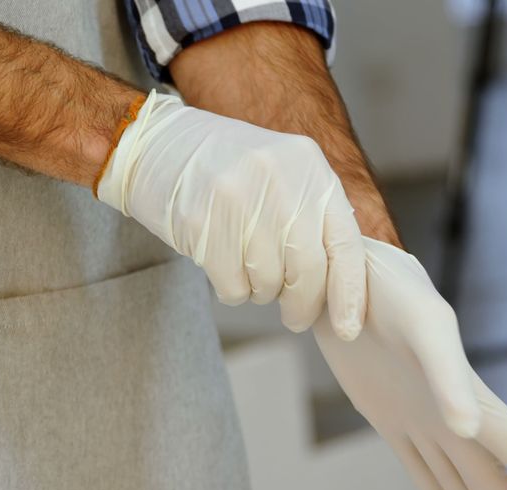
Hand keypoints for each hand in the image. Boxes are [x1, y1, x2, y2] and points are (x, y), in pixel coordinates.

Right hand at [97, 90, 365, 338]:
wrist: (156, 144)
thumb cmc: (228, 170)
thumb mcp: (283, 175)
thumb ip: (314, 216)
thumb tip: (345, 285)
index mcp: (309, 166)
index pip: (345, 241)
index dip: (350, 292)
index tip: (347, 328)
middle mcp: (279, 177)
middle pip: (308, 268)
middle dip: (304, 305)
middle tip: (295, 317)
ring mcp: (238, 196)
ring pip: (268, 281)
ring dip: (262, 292)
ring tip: (250, 269)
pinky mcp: (200, 219)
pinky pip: (232, 285)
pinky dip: (233, 290)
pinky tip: (225, 266)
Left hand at [313, 238, 506, 489]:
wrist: (336, 269)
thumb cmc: (382, 284)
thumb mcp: (419, 322)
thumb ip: (447, 376)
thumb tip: (470, 431)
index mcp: (469, 394)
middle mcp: (452, 412)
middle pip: (497, 481)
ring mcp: (420, 415)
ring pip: (462, 481)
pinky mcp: (386, 414)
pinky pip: (418, 467)